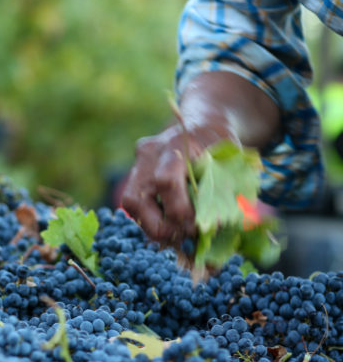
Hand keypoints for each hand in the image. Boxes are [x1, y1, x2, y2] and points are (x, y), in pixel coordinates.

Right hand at [121, 71, 280, 244]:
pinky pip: (135, 204)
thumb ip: (223, 192)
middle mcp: (150, 153)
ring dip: (153, 226)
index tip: (198, 226)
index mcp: (177, 144)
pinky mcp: (134, 175)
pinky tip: (171, 223)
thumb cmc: (221, 146)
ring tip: (177, 233)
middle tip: (185, 236)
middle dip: (160, 227)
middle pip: (137, 200)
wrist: (202, 125)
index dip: (179, 211)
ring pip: (131, 205)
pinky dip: (152, 219)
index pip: (166, 181)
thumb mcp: (230, 164)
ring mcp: (138, 164)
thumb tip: (215, 228)